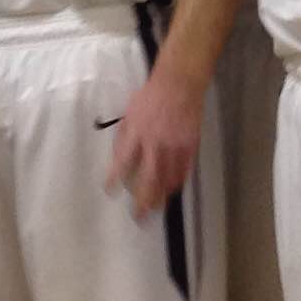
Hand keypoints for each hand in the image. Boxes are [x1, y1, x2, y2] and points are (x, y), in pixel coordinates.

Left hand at [104, 68, 203, 217]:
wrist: (179, 85)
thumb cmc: (150, 96)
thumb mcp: (130, 113)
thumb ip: (125, 135)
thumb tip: (121, 157)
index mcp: (136, 132)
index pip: (123, 160)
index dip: (115, 178)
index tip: (110, 192)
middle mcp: (154, 142)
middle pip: (148, 177)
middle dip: (142, 199)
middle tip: (138, 216)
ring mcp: (174, 145)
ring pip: (167, 178)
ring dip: (160, 196)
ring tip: (155, 209)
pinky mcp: (190, 145)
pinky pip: (183, 170)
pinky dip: (176, 183)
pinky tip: (171, 191)